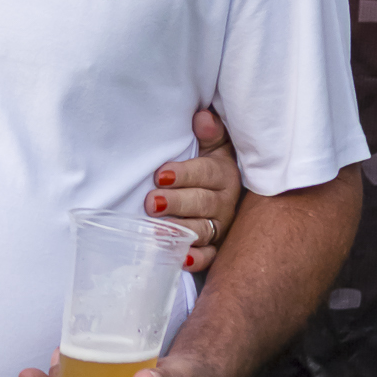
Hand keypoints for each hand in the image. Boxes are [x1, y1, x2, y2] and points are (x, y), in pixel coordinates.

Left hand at [146, 107, 240, 270]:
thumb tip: (201, 117)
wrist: (222, 194)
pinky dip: (196, 260)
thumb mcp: (214, 146)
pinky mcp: (216, 248)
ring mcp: (220, 227)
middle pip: (202, 203)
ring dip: (180, 232)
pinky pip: (209, 257)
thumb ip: (210, 132)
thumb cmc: (208, 166)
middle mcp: (225, 202)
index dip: (184, 174)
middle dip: (176, 203)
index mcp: (224, 174)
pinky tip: (181, 259)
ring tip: (157, 232)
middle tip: (151, 203)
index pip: (206, 173)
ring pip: (203, 230)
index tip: (160, 175)